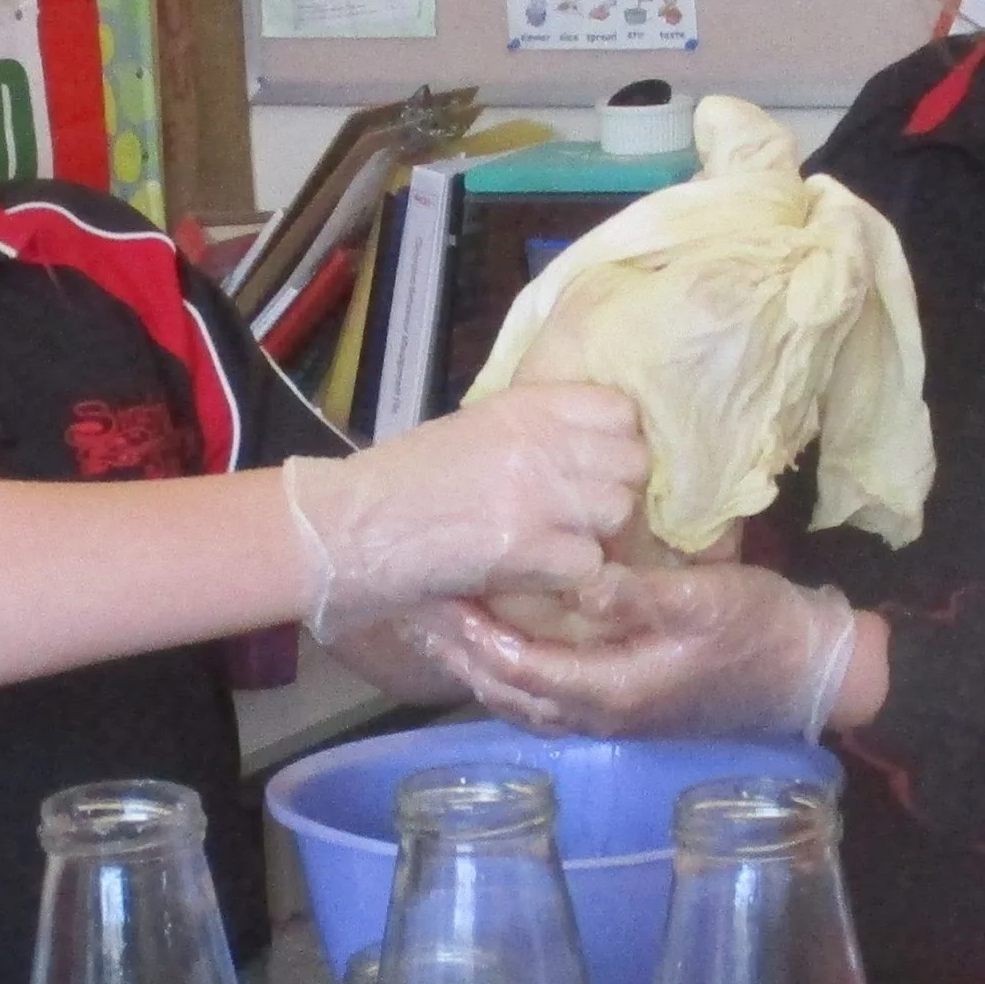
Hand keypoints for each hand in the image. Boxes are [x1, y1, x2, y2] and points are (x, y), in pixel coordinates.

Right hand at [283, 388, 646, 641]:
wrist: (353, 527)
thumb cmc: (405, 481)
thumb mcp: (475, 432)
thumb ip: (535, 433)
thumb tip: (590, 449)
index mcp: (528, 406)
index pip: (622, 411)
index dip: (620, 442)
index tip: (599, 465)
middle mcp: (542, 442)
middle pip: (632, 464)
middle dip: (614, 491)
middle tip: (583, 514)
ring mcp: (540, 495)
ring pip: (618, 514)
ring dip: (596, 535)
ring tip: (559, 545)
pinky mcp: (530, 549)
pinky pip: (589, 564)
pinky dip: (571, 577)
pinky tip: (539, 575)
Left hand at [450, 562, 864, 740]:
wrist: (807, 672)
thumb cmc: (756, 629)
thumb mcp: (701, 600)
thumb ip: (633, 595)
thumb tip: (572, 580)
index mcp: (609, 690)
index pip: (516, 667)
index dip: (472, 633)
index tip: (436, 593)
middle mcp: (599, 715)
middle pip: (506, 691)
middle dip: (460, 652)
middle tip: (417, 608)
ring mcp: (610, 716)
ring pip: (522, 701)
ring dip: (479, 667)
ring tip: (442, 628)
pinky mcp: (622, 705)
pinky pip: (546, 698)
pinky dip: (512, 674)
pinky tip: (501, 645)